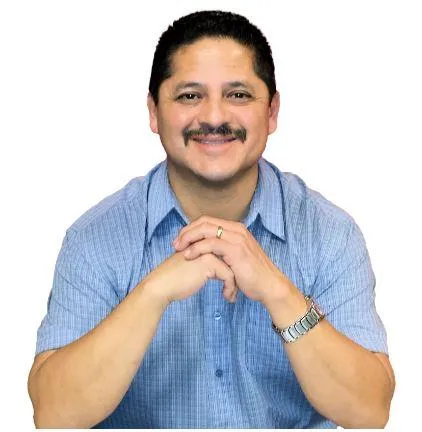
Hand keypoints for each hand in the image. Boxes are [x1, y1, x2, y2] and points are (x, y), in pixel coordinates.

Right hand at [141, 249, 237, 307]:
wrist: (162, 286)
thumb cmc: (176, 279)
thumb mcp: (195, 266)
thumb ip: (208, 261)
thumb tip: (225, 268)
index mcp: (204, 241)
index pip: (227, 251)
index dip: (232, 267)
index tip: (233, 282)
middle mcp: (207, 242)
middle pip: (232, 257)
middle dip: (237, 274)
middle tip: (236, 289)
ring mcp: (209, 250)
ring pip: (233, 266)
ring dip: (235, 283)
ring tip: (231, 295)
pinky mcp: (209, 261)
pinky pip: (228, 275)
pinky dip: (230, 288)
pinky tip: (226, 297)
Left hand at [173, 215, 292, 306]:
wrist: (269, 286)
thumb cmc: (252, 275)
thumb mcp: (236, 257)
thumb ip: (223, 250)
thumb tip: (206, 250)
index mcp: (236, 229)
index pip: (208, 221)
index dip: (191, 229)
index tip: (180, 240)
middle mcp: (236, 229)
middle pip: (204, 222)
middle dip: (187, 231)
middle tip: (175, 244)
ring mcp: (237, 238)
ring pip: (206, 230)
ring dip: (189, 238)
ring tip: (178, 249)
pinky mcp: (236, 250)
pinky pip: (211, 244)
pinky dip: (197, 248)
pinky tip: (189, 256)